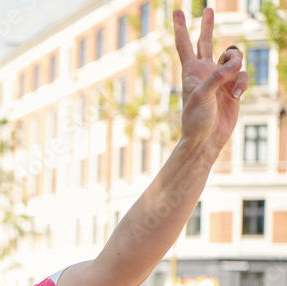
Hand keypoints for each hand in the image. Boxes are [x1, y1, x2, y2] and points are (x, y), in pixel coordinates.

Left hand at [172, 8, 247, 153]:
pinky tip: (237, 96)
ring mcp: (220, 78)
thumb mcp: (202, 95)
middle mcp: (204, 71)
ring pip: (233, 57)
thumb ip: (218, 76)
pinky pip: (243, 75)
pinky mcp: (232, 87)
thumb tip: (236, 63)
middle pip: (206, 41)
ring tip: (232, 84)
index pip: (184, 44)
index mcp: (190, 71)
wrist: (206, 138)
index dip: (181, 28)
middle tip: (208, 9)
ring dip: (236, 65)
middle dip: (207, 26)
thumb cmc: (196, 119)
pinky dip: (242, 83)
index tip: (177, 11)